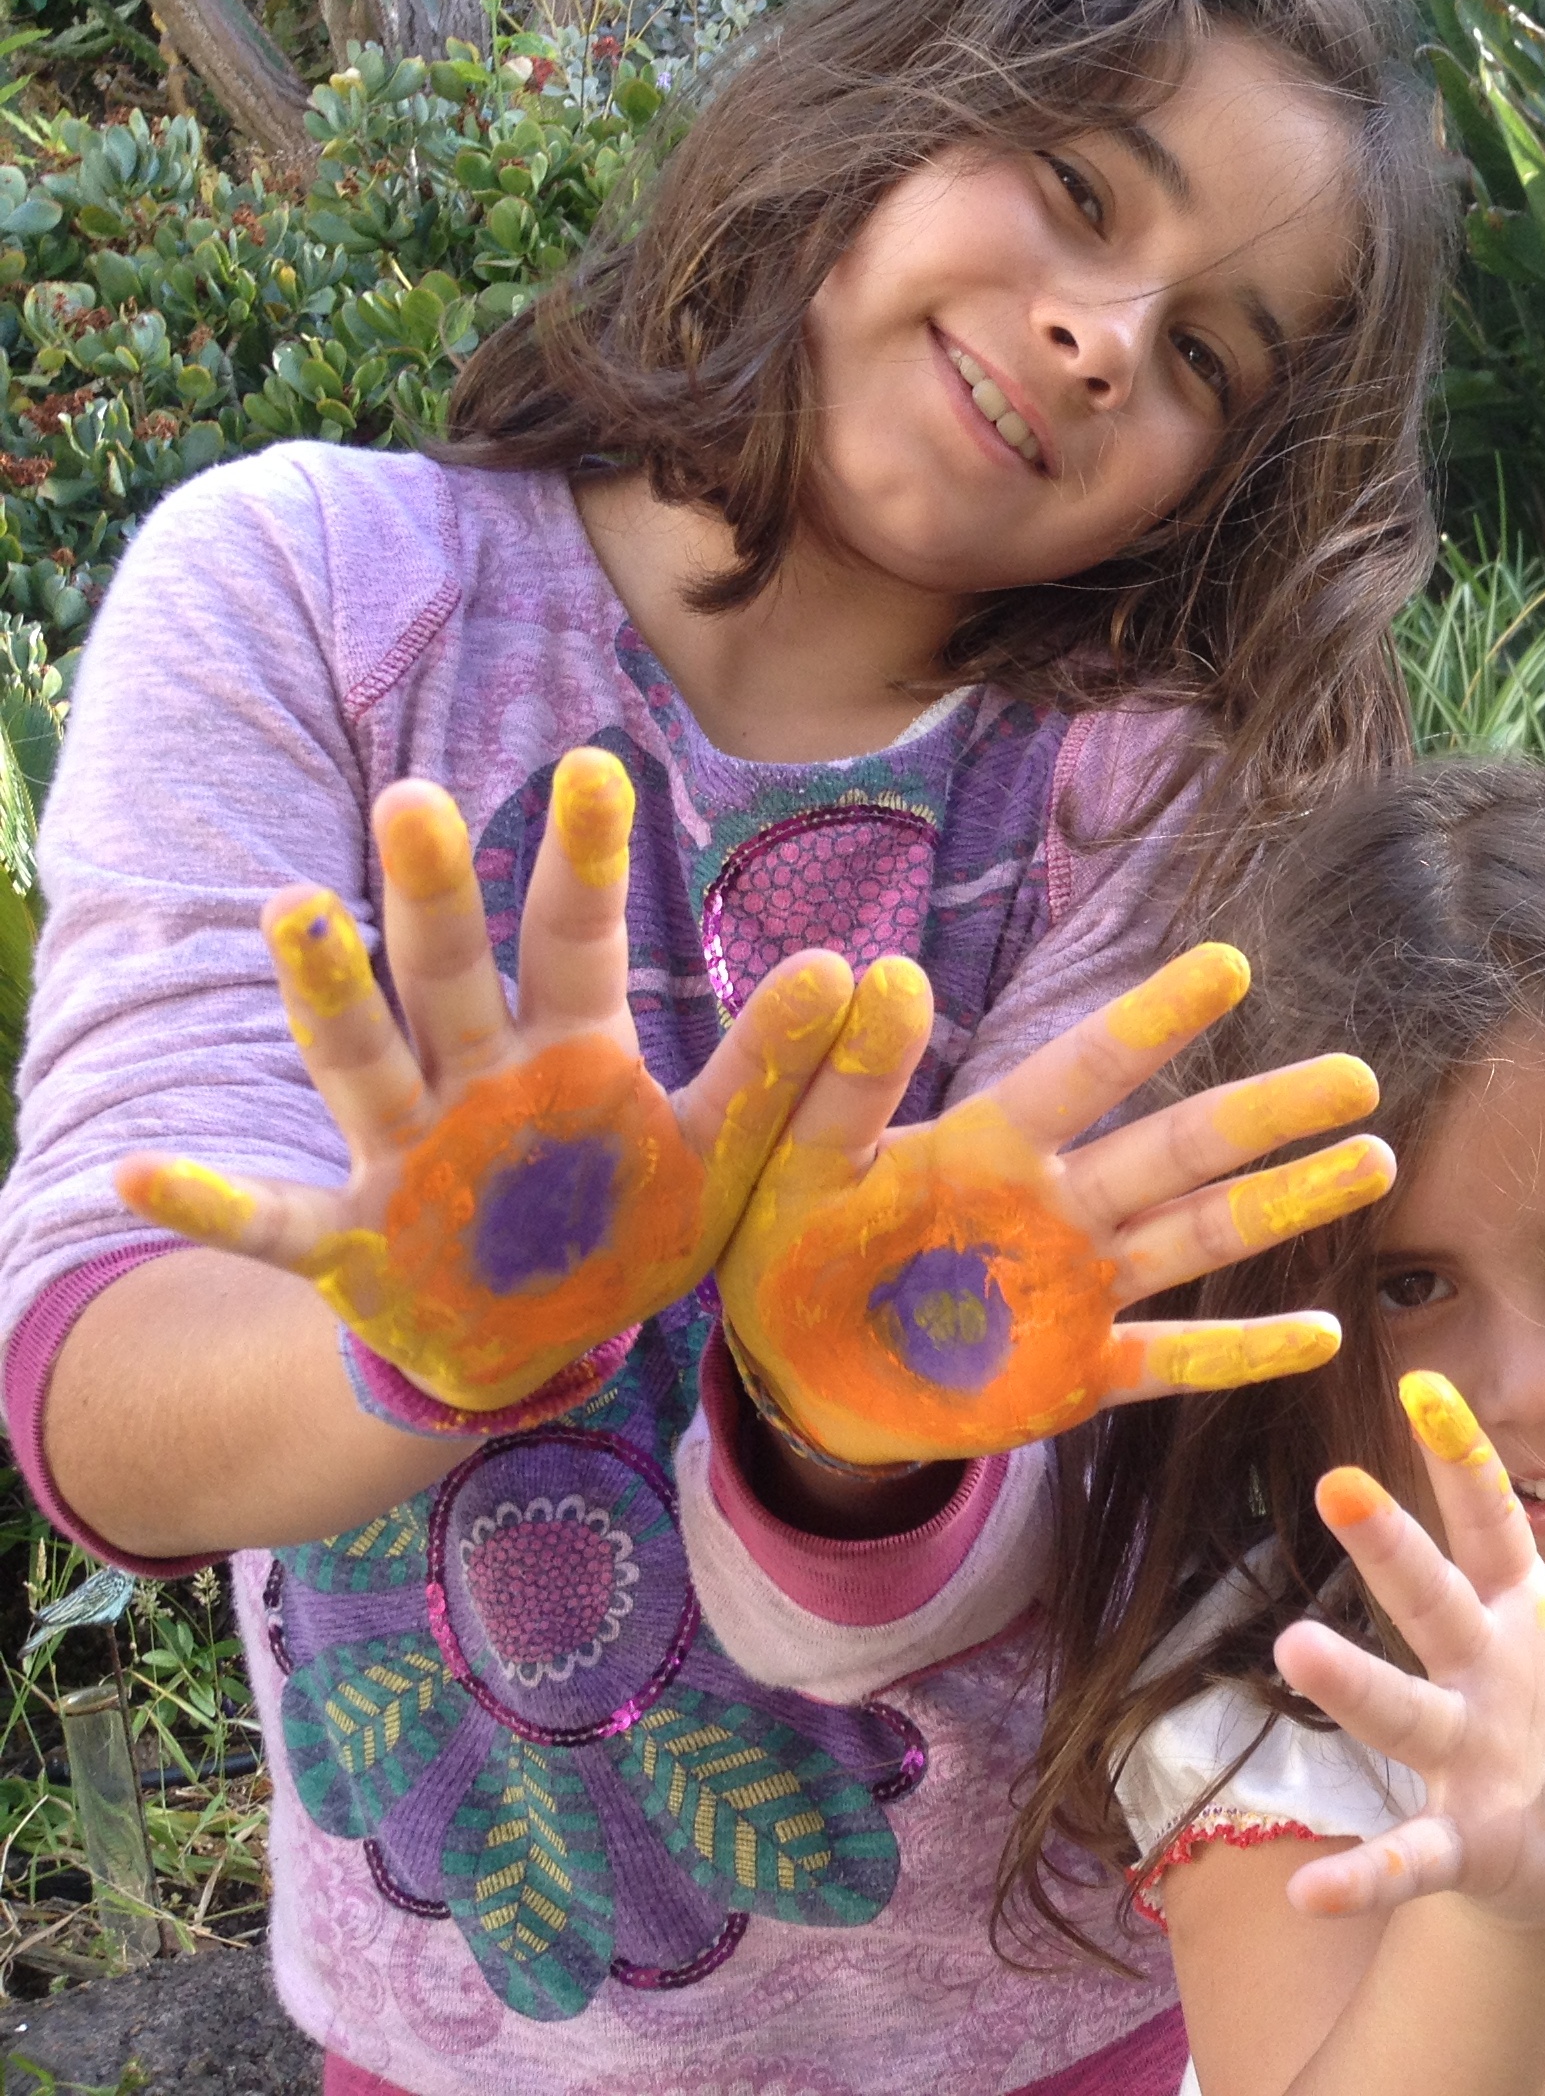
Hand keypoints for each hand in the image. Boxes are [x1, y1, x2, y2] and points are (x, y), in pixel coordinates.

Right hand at [117, 751, 853, 1411]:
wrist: (540, 1342)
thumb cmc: (625, 1227)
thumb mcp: (715, 1157)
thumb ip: (775, 1071)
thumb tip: (849, 965)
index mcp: (570, 1049)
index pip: (577, 935)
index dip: (583, 858)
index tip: (594, 764)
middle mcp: (476, 1078)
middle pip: (450, 971)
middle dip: (431, 892)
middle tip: (416, 800)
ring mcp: (403, 1153)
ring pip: (360, 1060)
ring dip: (325, 993)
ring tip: (289, 913)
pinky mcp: (351, 1239)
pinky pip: (270, 1224)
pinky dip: (208, 1203)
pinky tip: (135, 1172)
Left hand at [715, 942, 1396, 1463]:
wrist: (794, 1373)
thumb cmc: (792, 1245)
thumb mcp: (796, 1159)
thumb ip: (838, 1077)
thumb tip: (874, 963)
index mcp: (990, 1145)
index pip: (1084, 1070)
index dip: (1152, 1021)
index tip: (1229, 965)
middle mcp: (1056, 1205)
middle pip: (1177, 1149)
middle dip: (1267, 1114)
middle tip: (1360, 1076)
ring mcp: (1079, 1289)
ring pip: (1198, 1237)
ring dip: (1283, 1205)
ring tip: (1370, 1161)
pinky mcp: (1078, 1374)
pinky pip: (1173, 1361)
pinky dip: (1243, 1353)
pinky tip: (1321, 1339)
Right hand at [1271, 1376, 1544, 1928]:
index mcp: (1517, 1611)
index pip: (1488, 1521)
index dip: (1461, 1457)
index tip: (1422, 1384)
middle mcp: (1472, 1671)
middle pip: (1428, 1600)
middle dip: (1388, 1547)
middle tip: (1337, 1484)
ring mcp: (1457, 1755)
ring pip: (1402, 1712)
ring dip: (1351, 1683)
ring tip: (1294, 1646)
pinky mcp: (1459, 1843)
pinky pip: (1407, 1861)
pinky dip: (1361, 1877)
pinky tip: (1312, 1893)